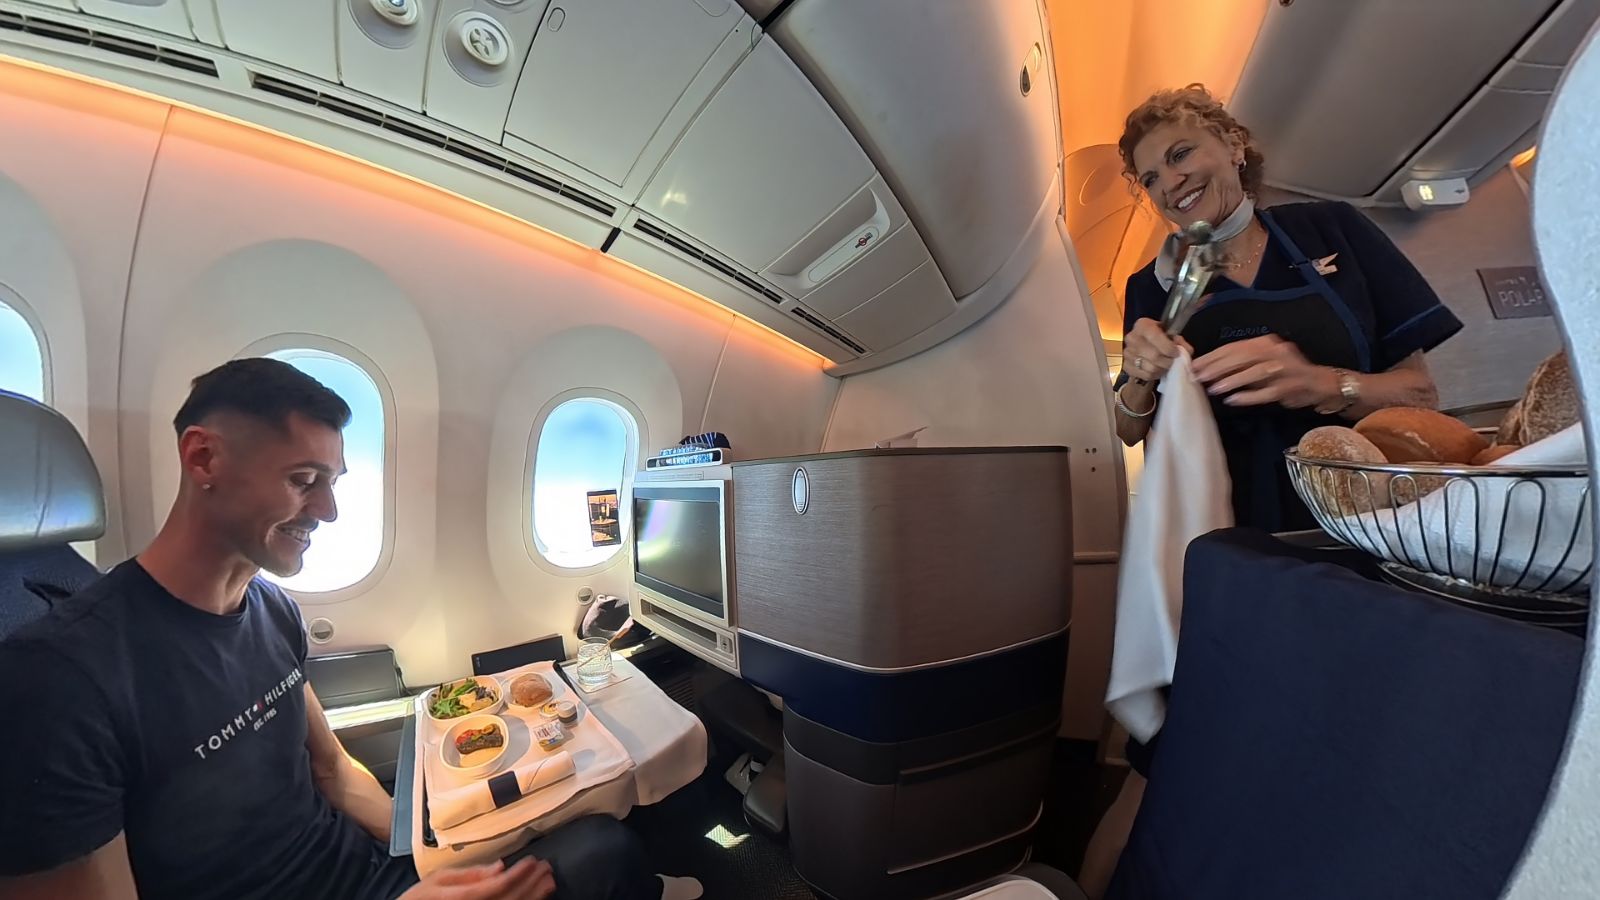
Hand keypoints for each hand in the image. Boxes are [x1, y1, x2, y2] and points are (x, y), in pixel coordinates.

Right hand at [400, 859, 555, 899]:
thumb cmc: (420, 899)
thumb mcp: (438, 880)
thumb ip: (469, 874)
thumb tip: (499, 866)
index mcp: (462, 898)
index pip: (498, 886)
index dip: (519, 874)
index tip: (533, 861)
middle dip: (532, 884)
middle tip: (547, 868)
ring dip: (534, 897)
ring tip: (548, 883)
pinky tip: (535, 899)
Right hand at [1122, 318, 1192, 383]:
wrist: (1144, 348)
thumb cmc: (1159, 339)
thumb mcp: (1170, 335)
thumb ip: (1180, 341)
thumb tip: (1186, 351)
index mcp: (1142, 325)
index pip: (1154, 336)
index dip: (1168, 347)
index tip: (1176, 352)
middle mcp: (1132, 338)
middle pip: (1154, 355)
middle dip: (1168, 361)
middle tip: (1174, 362)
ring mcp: (1127, 353)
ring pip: (1151, 368)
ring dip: (1163, 369)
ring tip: (1167, 366)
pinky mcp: (1126, 366)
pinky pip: (1146, 375)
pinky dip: (1156, 375)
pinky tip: (1159, 370)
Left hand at [1191, 335, 1337, 408]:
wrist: (1319, 384)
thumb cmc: (1285, 374)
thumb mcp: (1262, 364)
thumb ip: (1240, 365)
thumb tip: (1209, 370)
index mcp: (1267, 342)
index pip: (1235, 347)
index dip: (1214, 356)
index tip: (1195, 365)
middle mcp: (1277, 351)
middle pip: (1243, 356)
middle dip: (1219, 367)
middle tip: (1199, 376)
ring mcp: (1286, 369)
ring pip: (1255, 372)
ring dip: (1232, 380)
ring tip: (1213, 388)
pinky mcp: (1291, 387)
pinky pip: (1267, 392)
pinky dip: (1249, 396)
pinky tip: (1233, 400)